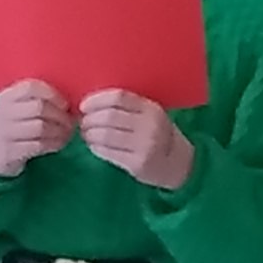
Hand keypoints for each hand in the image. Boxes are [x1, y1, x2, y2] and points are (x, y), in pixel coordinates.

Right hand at [0, 80, 72, 177]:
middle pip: (39, 107)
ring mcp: (4, 132)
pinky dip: (54, 144)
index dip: (52, 94)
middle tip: (70, 121)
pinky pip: (38, 145)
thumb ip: (37, 99)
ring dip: (60, 131)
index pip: (31, 87)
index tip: (65, 104)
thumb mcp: (18, 108)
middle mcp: (3, 112)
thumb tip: (70, 101)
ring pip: (40, 127)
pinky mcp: (9, 151)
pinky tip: (59, 143)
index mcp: (6, 97)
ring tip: (67, 133)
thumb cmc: (14, 125)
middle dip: (60, 115)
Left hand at [75, 89, 193, 192]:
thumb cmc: (159, 135)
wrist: (179, 164)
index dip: (96, 100)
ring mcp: (144, 146)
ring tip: (87, 135)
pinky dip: (95, 147)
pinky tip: (95, 146)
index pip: (118, 97)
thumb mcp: (150, 116)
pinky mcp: (137, 163)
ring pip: (104, 135)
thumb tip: (91, 104)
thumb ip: (128, 108)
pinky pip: (107, 152)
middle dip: (89, 119)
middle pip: (108, 116)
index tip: (83, 105)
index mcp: (152, 109)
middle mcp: (150, 126)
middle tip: (83, 122)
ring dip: (89, 134)